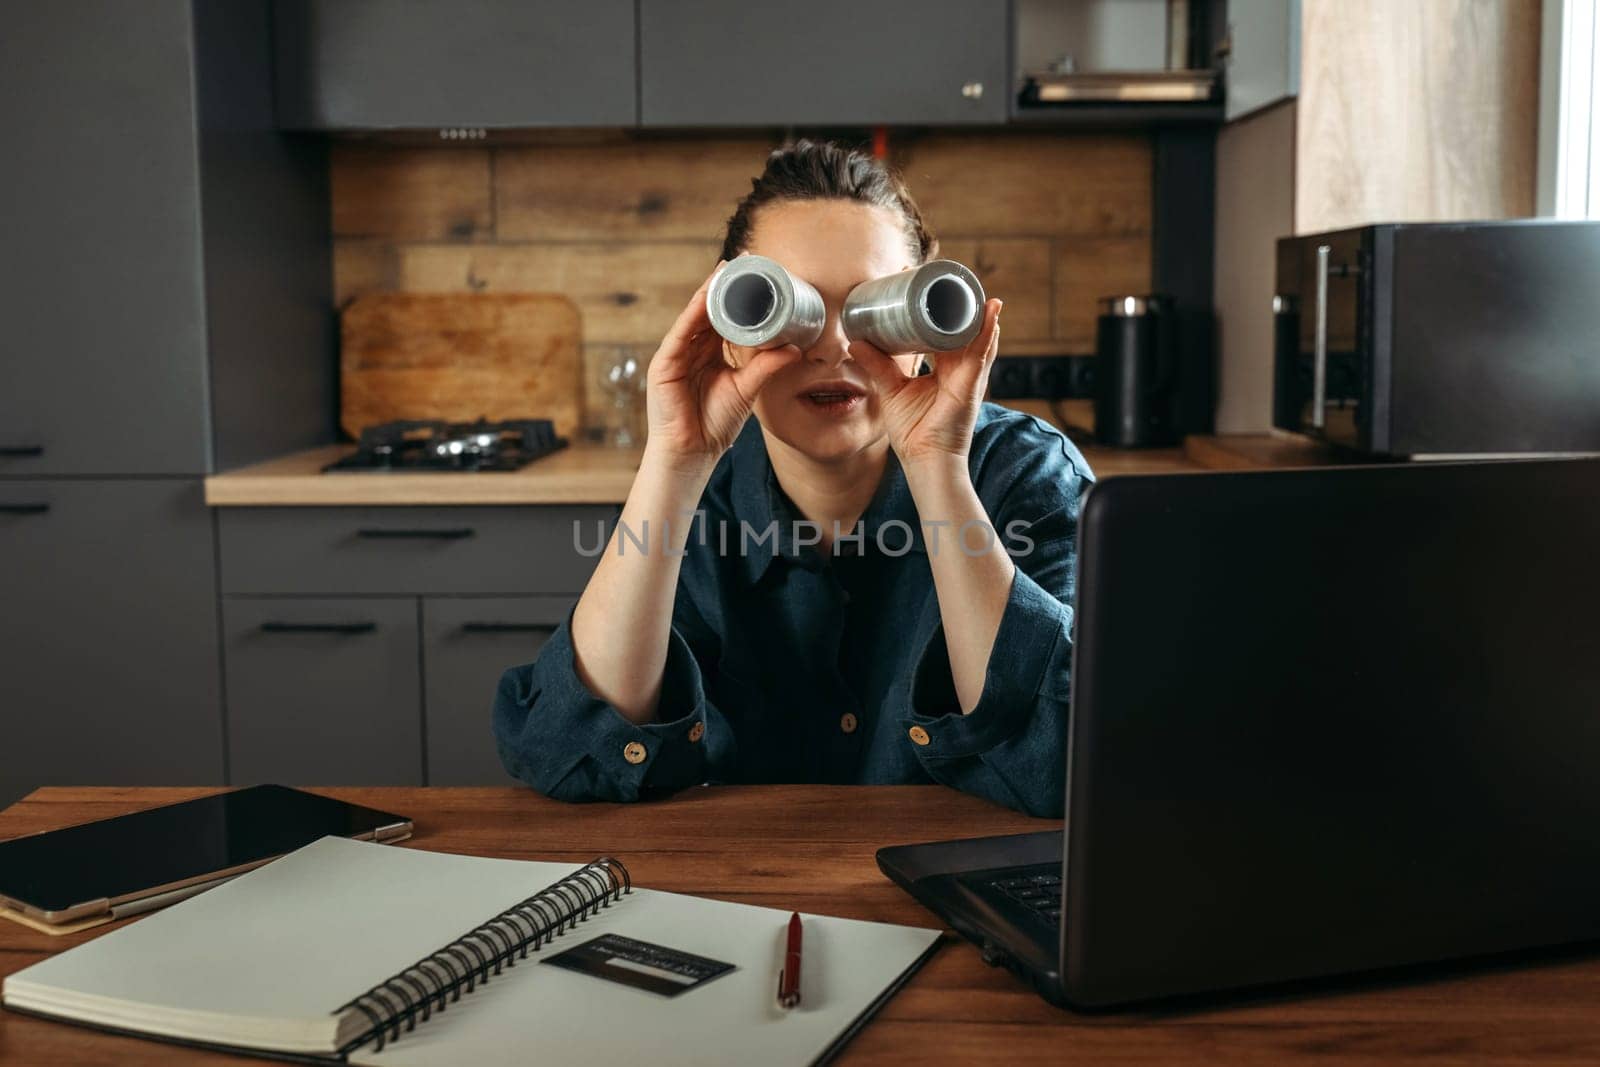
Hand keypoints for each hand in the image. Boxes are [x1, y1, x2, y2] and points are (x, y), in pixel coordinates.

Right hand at [645, 261, 802, 472]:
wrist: (693, 452)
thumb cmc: (715, 423)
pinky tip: (707, 296)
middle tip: (745, 260)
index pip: (725, 317)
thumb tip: (794, 348)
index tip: (757, 273)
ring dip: (710, 291)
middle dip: (725, 285)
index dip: (739, 295)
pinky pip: (681, 332)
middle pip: (709, 309)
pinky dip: (694, 313)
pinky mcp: (664, 364)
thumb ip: (766, 367)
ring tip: (729, 270)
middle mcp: (692, 348)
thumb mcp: (747, 389)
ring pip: (695, 315)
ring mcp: (676, 354)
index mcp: (710, 352)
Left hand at [847, 298, 1001, 465]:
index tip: (926, 290)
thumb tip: (854, 342)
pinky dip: (987, 333)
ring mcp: (969, 376)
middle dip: (961, 308)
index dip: (938, 313)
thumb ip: (876, 365)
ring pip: (978, 338)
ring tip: (977, 290)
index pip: (945, 335)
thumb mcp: (890, 390)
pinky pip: (982, 353)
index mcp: (944, 370)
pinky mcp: (971, 384)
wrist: (925, 459)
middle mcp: (960, 370)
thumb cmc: (913, 431)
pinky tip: (991, 313)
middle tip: (952, 281)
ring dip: (979, 314)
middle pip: (964, 332)